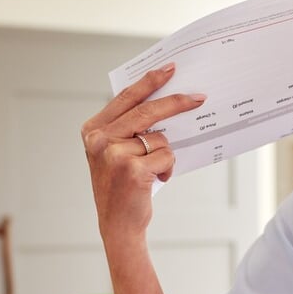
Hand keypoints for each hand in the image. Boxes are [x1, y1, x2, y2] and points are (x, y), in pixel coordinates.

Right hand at [80, 62, 205, 241]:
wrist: (117, 225)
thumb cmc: (122, 187)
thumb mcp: (115, 152)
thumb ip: (128, 128)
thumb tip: (166, 101)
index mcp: (93, 130)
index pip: (126, 97)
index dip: (149, 81)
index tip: (169, 68)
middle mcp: (99, 140)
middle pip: (146, 111)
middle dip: (176, 102)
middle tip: (199, 97)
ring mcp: (114, 154)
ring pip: (160, 138)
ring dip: (164, 154)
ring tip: (152, 171)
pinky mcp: (132, 170)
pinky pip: (166, 156)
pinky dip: (168, 168)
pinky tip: (155, 180)